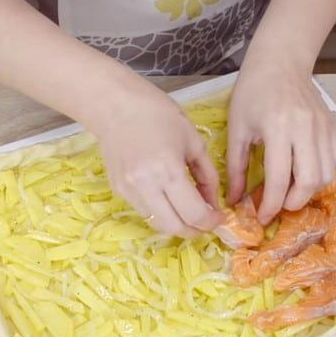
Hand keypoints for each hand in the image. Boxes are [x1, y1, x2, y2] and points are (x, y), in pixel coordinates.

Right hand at [95, 77, 222, 237]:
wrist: (115, 105)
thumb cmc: (158, 114)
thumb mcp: (193, 141)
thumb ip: (207, 176)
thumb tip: (213, 204)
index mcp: (168, 170)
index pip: (194, 214)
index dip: (211, 222)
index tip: (220, 217)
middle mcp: (145, 186)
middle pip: (175, 228)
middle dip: (195, 231)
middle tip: (207, 222)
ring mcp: (128, 191)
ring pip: (158, 224)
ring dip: (178, 224)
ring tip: (189, 212)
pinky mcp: (118, 190)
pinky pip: (145, 212)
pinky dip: (162, 212)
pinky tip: (169, 199)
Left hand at [228, 62, 335, 224]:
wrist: (280, 61)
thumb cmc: (253, 92)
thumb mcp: (237, 128)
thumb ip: (236, 167)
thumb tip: (235, 200)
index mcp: (277, 128)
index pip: (280, 179)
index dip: (271, 205)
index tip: (262, 217)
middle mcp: (305, 128)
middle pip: (310, 181)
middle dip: (294, 202)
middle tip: (279, 205)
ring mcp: (323, 127)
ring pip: (327, 174)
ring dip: (309, 190)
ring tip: (291, 188)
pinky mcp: (333, 126)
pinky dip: (323, 174)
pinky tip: (305, 171)